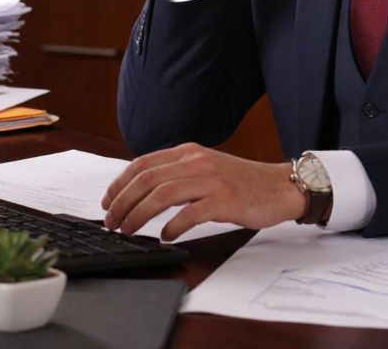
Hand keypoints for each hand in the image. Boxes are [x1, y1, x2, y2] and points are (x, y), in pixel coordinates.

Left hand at [100, 143, 307, 240]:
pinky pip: (190, 213)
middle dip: (122, 203)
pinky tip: (165, 236)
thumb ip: (178, 174)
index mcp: (188, 152)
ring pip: (162, 194)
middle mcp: (197, 161)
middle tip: (111, 223)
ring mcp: (211, 180)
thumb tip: (142, 192)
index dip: (119, 184)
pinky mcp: (224, 200)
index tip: (107, 202)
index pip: (142, 163)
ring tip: (128, 231)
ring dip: (138, 215)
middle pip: (147, 179)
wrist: (280, 186)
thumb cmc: (242, 182)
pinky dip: (172, 226)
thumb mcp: (206, 168)